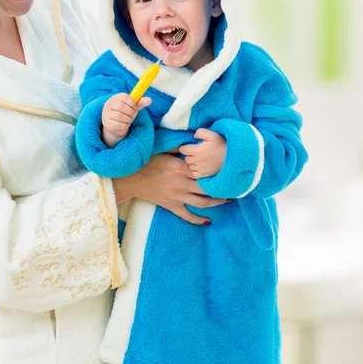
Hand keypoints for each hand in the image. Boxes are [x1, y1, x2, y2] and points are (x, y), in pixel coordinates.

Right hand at [101, 93, 150, 147]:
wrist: (114, 125)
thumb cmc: (124, 113)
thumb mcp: (132, 107)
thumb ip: (140, 103)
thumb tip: (149, 100)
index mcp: (115, 98)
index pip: (124, 97)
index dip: (132, 103)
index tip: (134, 108)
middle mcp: (108, 105)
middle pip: (121, 106)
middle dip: (130, 112)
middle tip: (131, 115)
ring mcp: (106, 114)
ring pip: (120, 116)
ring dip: (128, 120)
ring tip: (127, 120)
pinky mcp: (107, 124)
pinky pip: (119, 125)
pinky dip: (125, 126)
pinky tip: (124, 125)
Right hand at [112, 153, 227, 224]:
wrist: (129, 179)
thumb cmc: (145, 162)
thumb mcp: (162, 150)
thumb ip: (179, 147)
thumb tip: (193, 142)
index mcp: (181, 168)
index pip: (204, 170)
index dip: (217, 171)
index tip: (228, 170)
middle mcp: (182, 183)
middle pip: (207, 188)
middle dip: (221, 187)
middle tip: (233, 186)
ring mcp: (178, 197)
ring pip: (202, 202)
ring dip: (216, 202)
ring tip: (226, 200)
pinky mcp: (171, 206)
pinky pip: (187, 215)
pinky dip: (198, 220)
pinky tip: (207, 221)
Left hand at [179, 128, 226, 178]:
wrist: (232, 157)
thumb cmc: (222, 144)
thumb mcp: (212, 134)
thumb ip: (200, 132)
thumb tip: (194, 136)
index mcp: (196, 151)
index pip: (182, 149)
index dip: (186, 147)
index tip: (191, 146)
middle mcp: (196, 161)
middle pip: (186, 158)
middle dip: (189, 154)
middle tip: (197, 152)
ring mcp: (200, 169)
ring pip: (190, 166)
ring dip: (193, 162)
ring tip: (200, 158)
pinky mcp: (205, 175)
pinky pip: (195, 173)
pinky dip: (196, 170)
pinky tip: (201, 166)